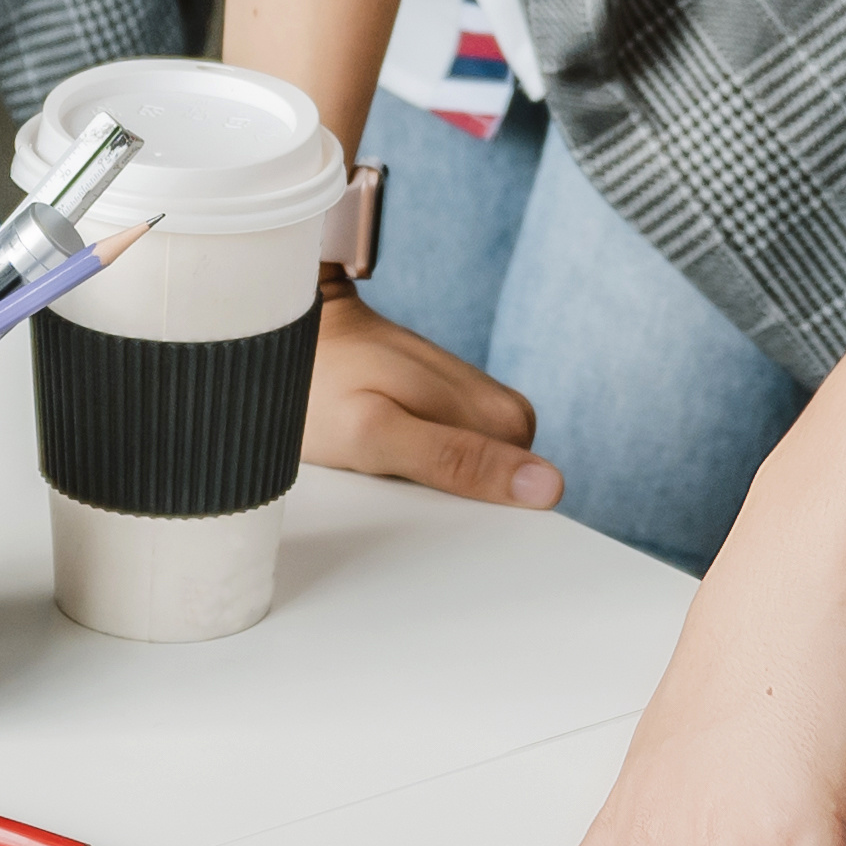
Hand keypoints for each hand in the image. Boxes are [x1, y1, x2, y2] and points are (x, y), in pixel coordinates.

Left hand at [303, 283, 555, 505]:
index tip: (420, 508)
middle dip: (449, 501)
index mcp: (505, 420)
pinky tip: (386, 464)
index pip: (521, 498)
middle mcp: (504, 411)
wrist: (298, 328)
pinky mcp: (452, 408)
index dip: (474, 518)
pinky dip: (419, 471)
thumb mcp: (378, 433)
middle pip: (498, 489)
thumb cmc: (323, 386)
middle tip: (389, 484)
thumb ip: (455, 460)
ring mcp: (477, 407)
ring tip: (382, 472)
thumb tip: (547, 487)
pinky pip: (452, 458)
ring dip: (431, 486)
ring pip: (473, 475)